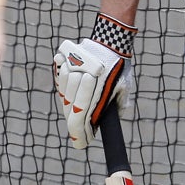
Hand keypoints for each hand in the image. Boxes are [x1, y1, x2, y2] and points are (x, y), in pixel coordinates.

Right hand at [54, 15, 135, 148]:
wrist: (111, 40)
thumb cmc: (120, 67)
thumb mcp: (124, 87)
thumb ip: (119, 105)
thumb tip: (109, 124)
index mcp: (101, 88)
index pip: (83, 117)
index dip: (80, 134)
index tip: (81, 144)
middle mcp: (85, 79)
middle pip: (71, 110)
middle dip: (75, 125)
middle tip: (79, 136)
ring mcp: (73, 68)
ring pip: (64, 96)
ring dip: (69, 107)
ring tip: (76, 114)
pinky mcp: (65, 61)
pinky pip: (60, 82)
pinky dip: (63, 91)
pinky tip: (71, 96)